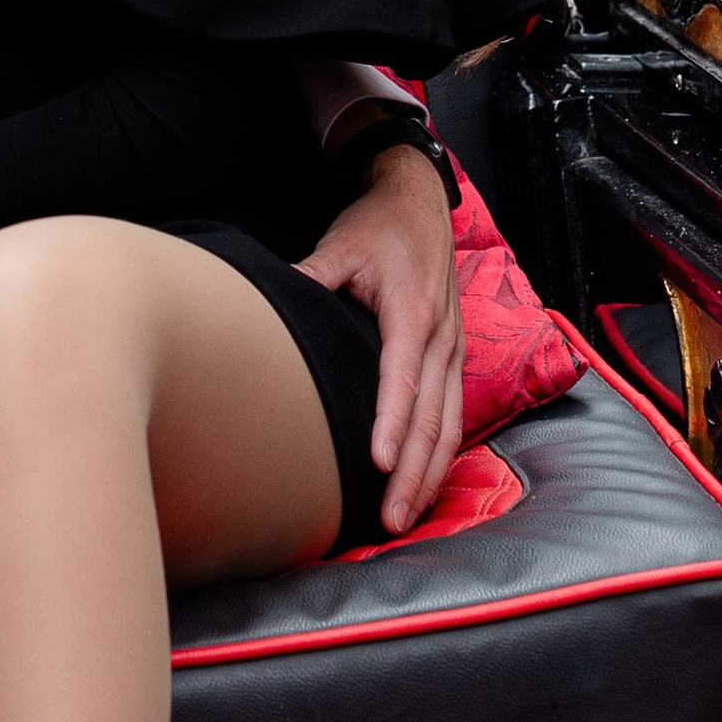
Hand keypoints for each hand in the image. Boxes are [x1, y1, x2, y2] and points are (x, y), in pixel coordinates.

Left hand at [298, 143, 460, 538]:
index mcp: (412, 311)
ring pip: (449, 425)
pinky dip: (441, 456)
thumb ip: (311, 278)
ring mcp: (454, 349)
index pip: (401, 378)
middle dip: (411, 473)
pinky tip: (422, 486)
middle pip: (432, 417)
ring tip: (406, 516)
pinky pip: (454, 416)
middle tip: (390, 519)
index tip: (376, 464)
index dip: (390, 424)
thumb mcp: (340, 245)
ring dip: (430, 475)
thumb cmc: (377, 226)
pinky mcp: (455, 357)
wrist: (419, 201)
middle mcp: (441, 337)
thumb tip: (266, 310)